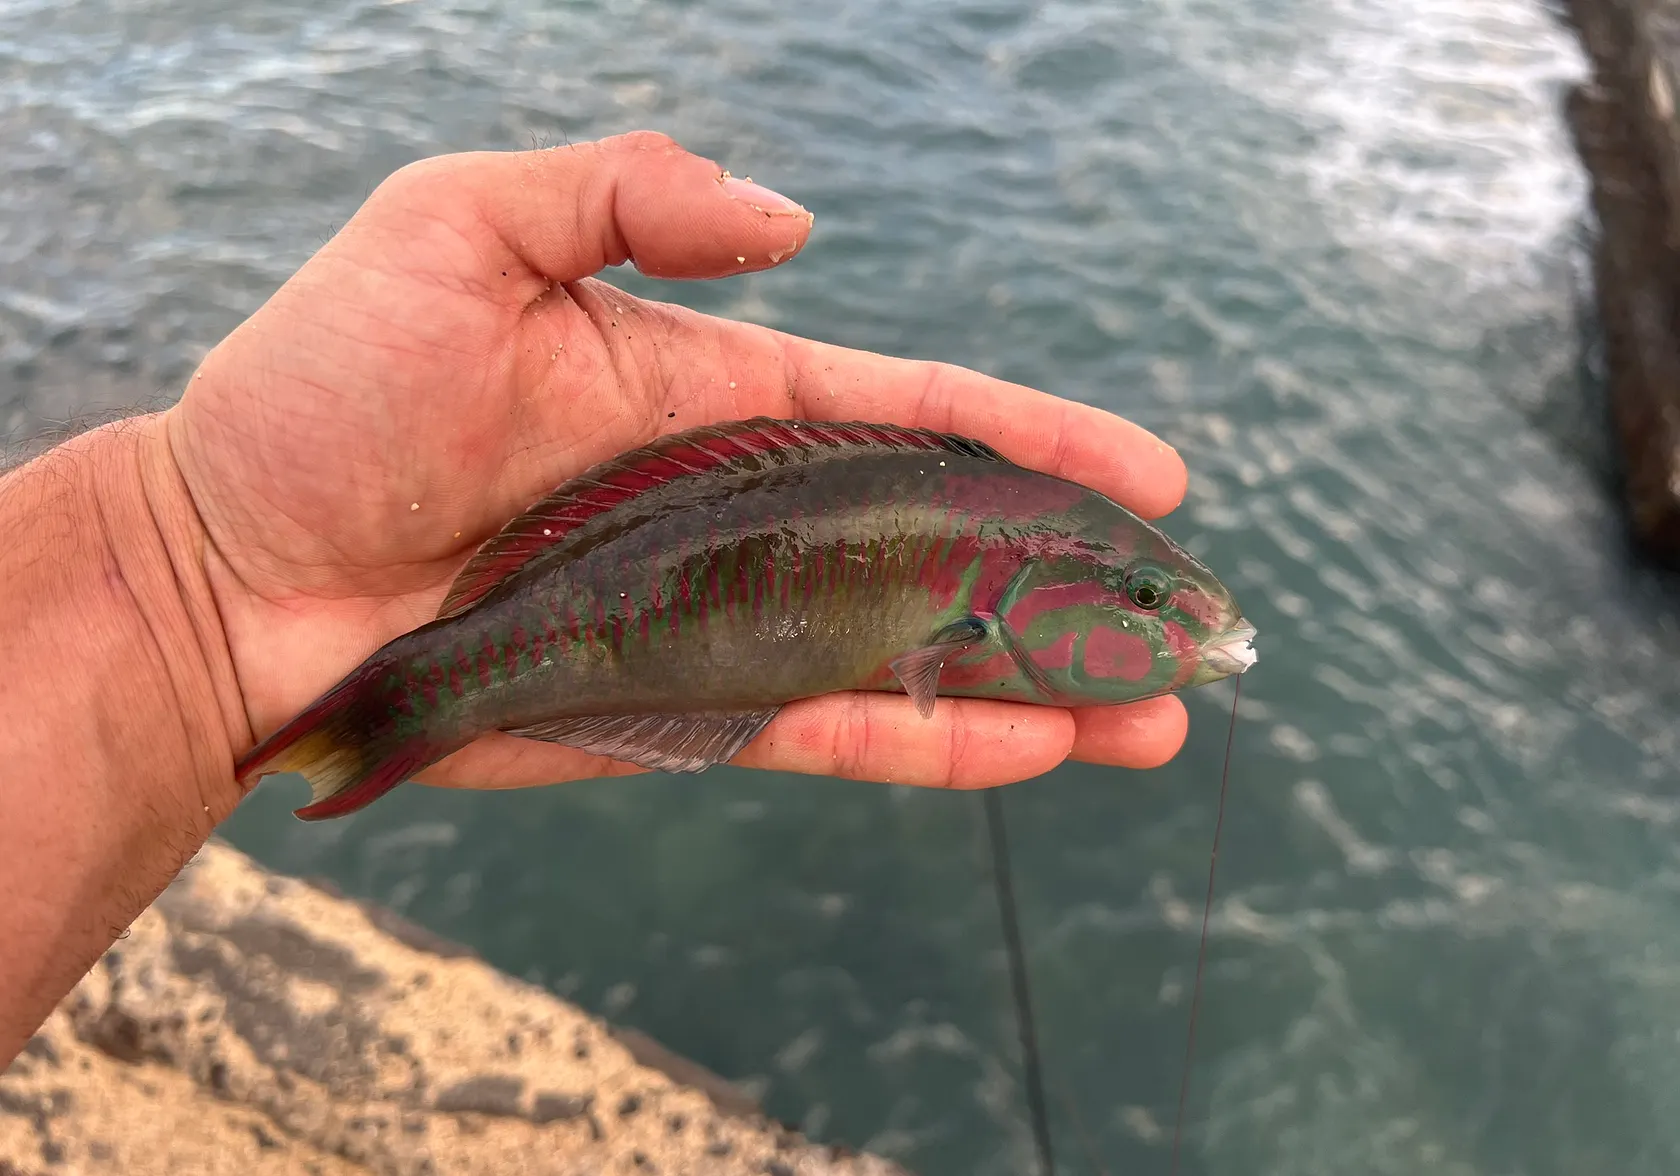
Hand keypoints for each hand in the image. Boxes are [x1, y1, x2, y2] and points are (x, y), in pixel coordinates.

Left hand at [169, 130, 1190, 794]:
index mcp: (717, 393)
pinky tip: (1031, 753)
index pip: (915, 411)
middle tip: (1193, 621)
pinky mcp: (679, 710)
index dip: (1036, 436)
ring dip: (1039, 686)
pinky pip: (830, 729)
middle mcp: (746, 510)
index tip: (1150, 475)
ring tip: (1157, 717)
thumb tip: (800, 233)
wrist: (227, 567)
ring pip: (914, 654)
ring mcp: (722, 617)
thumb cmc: (322, 390)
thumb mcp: (453, 229)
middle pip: (947, 543)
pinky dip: (930, 744)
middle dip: (1073, 579)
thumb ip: (624, 197)